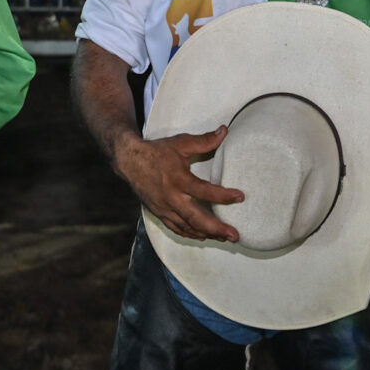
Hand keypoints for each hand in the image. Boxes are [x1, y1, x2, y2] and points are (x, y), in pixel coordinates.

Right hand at [116, 127, 242, 240]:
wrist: (129, 161)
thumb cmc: (157, 151)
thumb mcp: (181, 143)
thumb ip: (204, 140)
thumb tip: (224, 131)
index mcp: (178, 179)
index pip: (204, 190)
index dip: (223, 195)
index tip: (240, 197)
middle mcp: (171, 197)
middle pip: (196, 218)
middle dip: (217, 229)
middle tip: (234, 235)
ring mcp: (164, 208)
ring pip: (187, 227)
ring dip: (207, 234)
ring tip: (224, 238)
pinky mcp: (159, 213)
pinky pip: (176, 228)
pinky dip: (190, 234)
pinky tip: (203, 236)